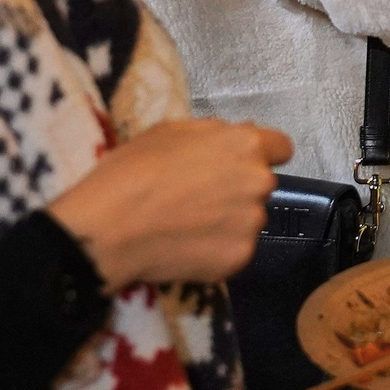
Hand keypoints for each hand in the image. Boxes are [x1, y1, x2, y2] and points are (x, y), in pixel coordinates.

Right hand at [47, 118, 291, 287]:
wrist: (108, 229)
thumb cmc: (132, 171)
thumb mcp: (170, 131)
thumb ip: (214, 134)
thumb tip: (239, 136)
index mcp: (245, 145)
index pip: (281, 147)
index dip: (261, 154)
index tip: (238, 164)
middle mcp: (259, 183)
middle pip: (261, 185)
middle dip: (238, 188)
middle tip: (198, 197)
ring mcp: (251, 224)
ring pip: (248, 219)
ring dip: (228, 221)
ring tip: (186, 225)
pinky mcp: (239, 258)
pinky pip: (235, 250)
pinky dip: (216, 250)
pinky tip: (185, 247)